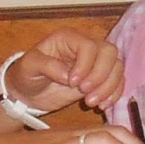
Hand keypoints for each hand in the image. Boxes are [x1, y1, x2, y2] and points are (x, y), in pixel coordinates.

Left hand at [3, 28, 123, 114]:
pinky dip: (114, 94)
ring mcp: (95, 63)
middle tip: (85, 93)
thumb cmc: (27, 74)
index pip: (89, 46)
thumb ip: (46, 66)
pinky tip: (101, 105)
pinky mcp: (100, 79)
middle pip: (109, 52)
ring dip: (109, 87)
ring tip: (92, 102)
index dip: (86, 65)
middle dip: (101, 75)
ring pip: (117, 67)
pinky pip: (118, 82)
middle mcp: (85, 47)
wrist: (28, 93)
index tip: (73, 83)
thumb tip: (67, 75)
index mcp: (68, 38)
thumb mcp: (29, 67)